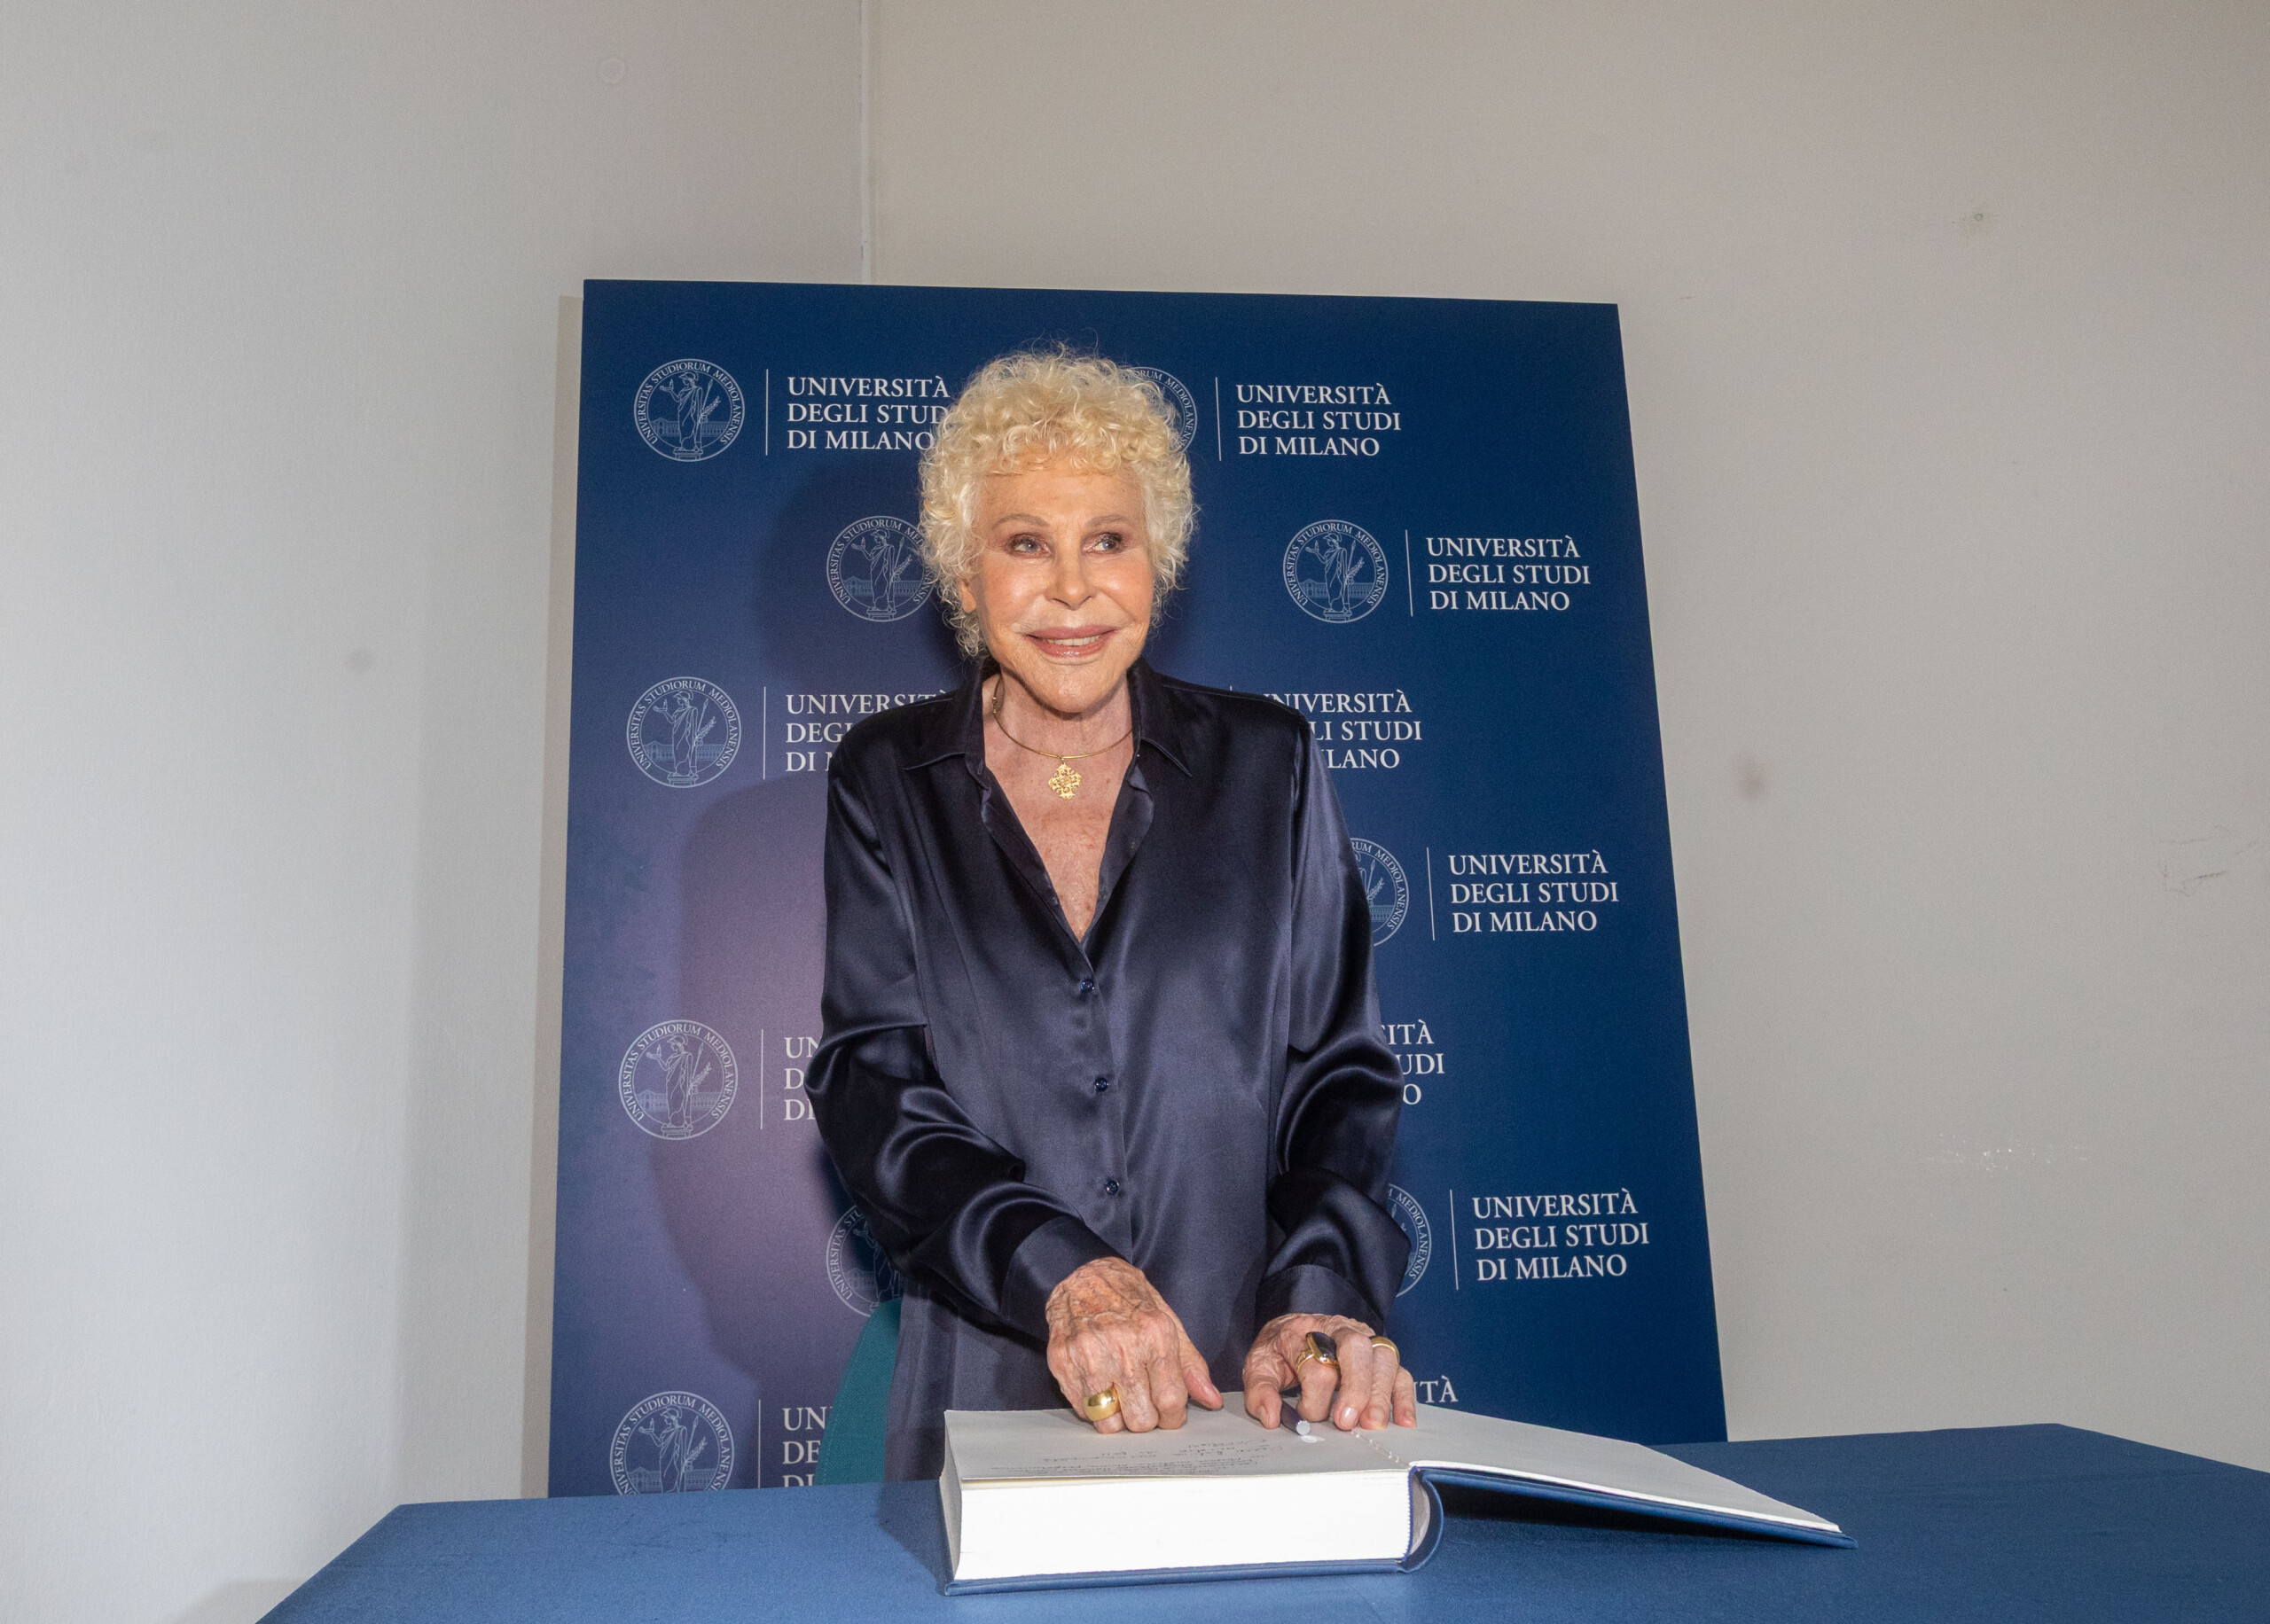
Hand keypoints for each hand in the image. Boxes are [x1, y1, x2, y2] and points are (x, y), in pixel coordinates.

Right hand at [1045, 1258, 1223, 1433]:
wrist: (1084, 1276)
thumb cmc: (1129, 1301)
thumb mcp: (1168, 1324)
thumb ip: (1191, 1365)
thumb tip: (1211, 1399)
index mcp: (1154, 1335)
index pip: (1171, 1400)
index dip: (1174, 1417)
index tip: (1170, 1416)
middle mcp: (1121, 1347)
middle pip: (1141, 1419)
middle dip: (1146, 1418)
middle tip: (1143, 1403)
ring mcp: (1088, 1356)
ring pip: (1109, 1423)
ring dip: (1118, 1416)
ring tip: (1120, 1395)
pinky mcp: (1062, 1362)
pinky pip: (1083, 1411)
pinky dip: (1093, 1407)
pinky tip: (1099, 1385)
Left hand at [1241, 1313, 1417, 1431]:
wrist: (1293, 1330)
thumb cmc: (1280, 1352)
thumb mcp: (1259, 1366)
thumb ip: (1260, 1391)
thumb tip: (1271, 1416)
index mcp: (1304, 1331)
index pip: (1316, 1362)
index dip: (1313, 1397)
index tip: (1305, 1416)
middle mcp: (1338, 1328)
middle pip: (1355, 1349)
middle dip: (1354, 1388)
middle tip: (1346, 1421)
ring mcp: (1365, 1338)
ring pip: (1383, 1356)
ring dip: (1380, 1393)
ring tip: (1373, 1424)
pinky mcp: (1381, 1353)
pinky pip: (1400, 1371)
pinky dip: (1404, 1395)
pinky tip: (1403, 1420)